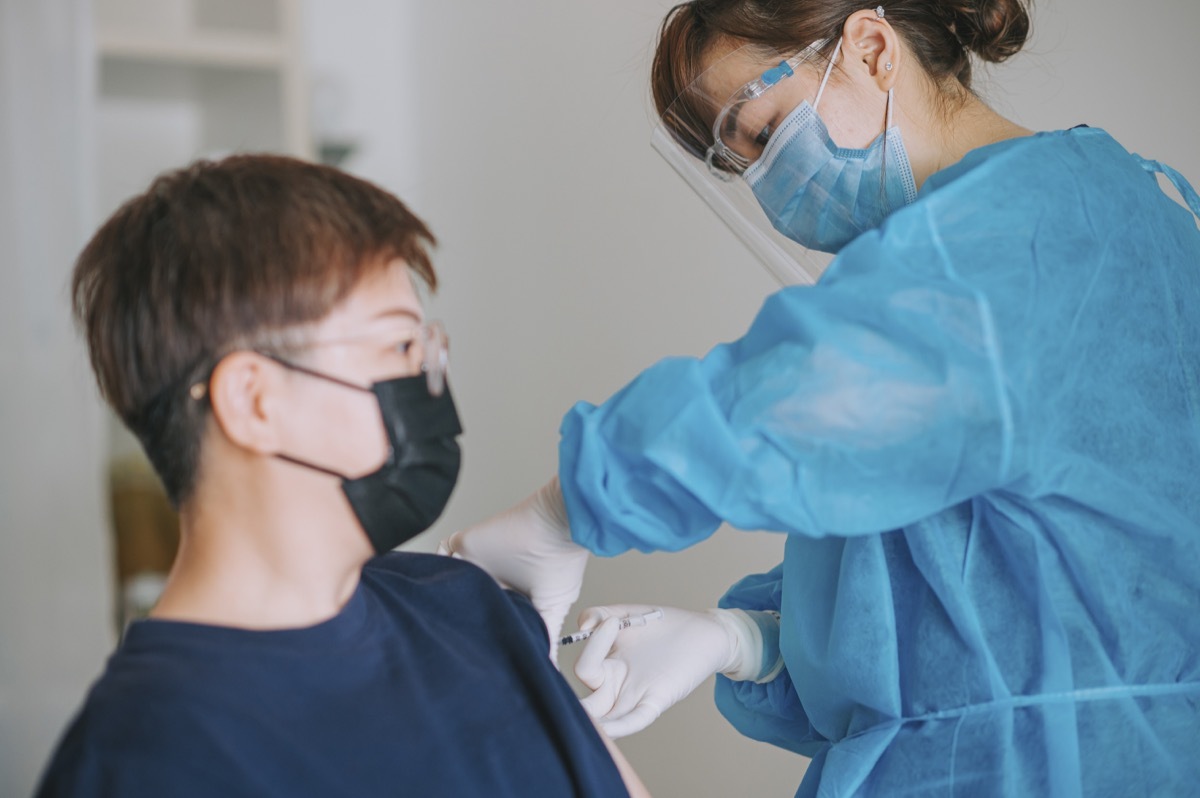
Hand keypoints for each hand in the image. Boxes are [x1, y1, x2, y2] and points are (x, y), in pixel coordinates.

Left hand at [440, 477, 587, 662]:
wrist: (555, 529)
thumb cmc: (560, 565)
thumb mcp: (552, 610)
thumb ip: (543, 636)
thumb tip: (548, 670)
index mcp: (510, 591)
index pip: (485, 612)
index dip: (477, 628)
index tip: (472, 650)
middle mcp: (491, 576)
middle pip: (464, 598)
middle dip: (456, 616)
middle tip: (449, 639)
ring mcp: (476, 560)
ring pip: (449, 579)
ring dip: (443, 593)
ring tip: (436, 616)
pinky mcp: (464, 544)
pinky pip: (439, 554)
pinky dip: (434, 566)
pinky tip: (435, 586)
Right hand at [573, 604, 763, 737]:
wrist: (703, 632)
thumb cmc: (665, 625)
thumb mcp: (627, 614)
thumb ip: (599, 613)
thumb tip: (582, 626)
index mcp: (607, 666)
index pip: (585, 669)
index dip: (592, 647)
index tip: (608, 622)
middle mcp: (617, 686)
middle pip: (586, 706)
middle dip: (571, 710)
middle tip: (562, 702)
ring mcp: (635, 696)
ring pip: (604, 719)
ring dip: (592, 722)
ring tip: (580, 719)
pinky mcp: (656, 701)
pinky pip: (634, 719)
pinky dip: (619, 726)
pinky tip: (606, 728)